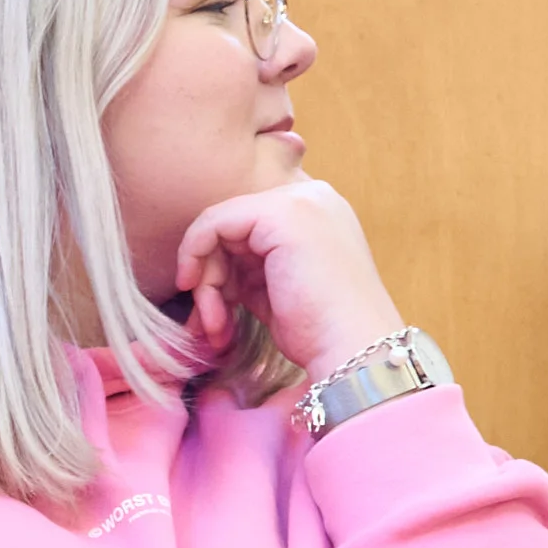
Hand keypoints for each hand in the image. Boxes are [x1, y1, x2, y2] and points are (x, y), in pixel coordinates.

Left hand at [164, 178, 404, 379]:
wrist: (353, 348)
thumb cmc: (321, 333)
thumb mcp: (279, 289)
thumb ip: (251, 268)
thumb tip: (202, 269)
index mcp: (317, 214)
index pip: (249, 230)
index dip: (222, 270)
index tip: (212, 313)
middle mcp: (312, 198)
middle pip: (232, 228)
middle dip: (211, 279)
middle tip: (211, 325)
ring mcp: (299, 201)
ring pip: (219, 229)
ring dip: (207, 285)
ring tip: (216, 327)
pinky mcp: (280, 214)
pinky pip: (214, 223)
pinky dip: (195, 257)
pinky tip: (200, 296)